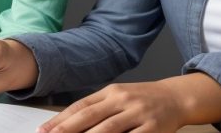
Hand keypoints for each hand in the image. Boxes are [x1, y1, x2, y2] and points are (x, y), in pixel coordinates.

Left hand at [37, 81, 185, 132]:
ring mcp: (138, 113)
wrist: (177, 97)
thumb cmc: (143, 100)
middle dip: (67, 130)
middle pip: (90, 116)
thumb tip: (69, 125)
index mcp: (111, 92)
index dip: (61, 119)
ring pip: (108, 129)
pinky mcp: (153, 128)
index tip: (44, 130)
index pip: (81, 106)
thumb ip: (97, 109)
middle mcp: (122, 100)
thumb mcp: (119, 98)